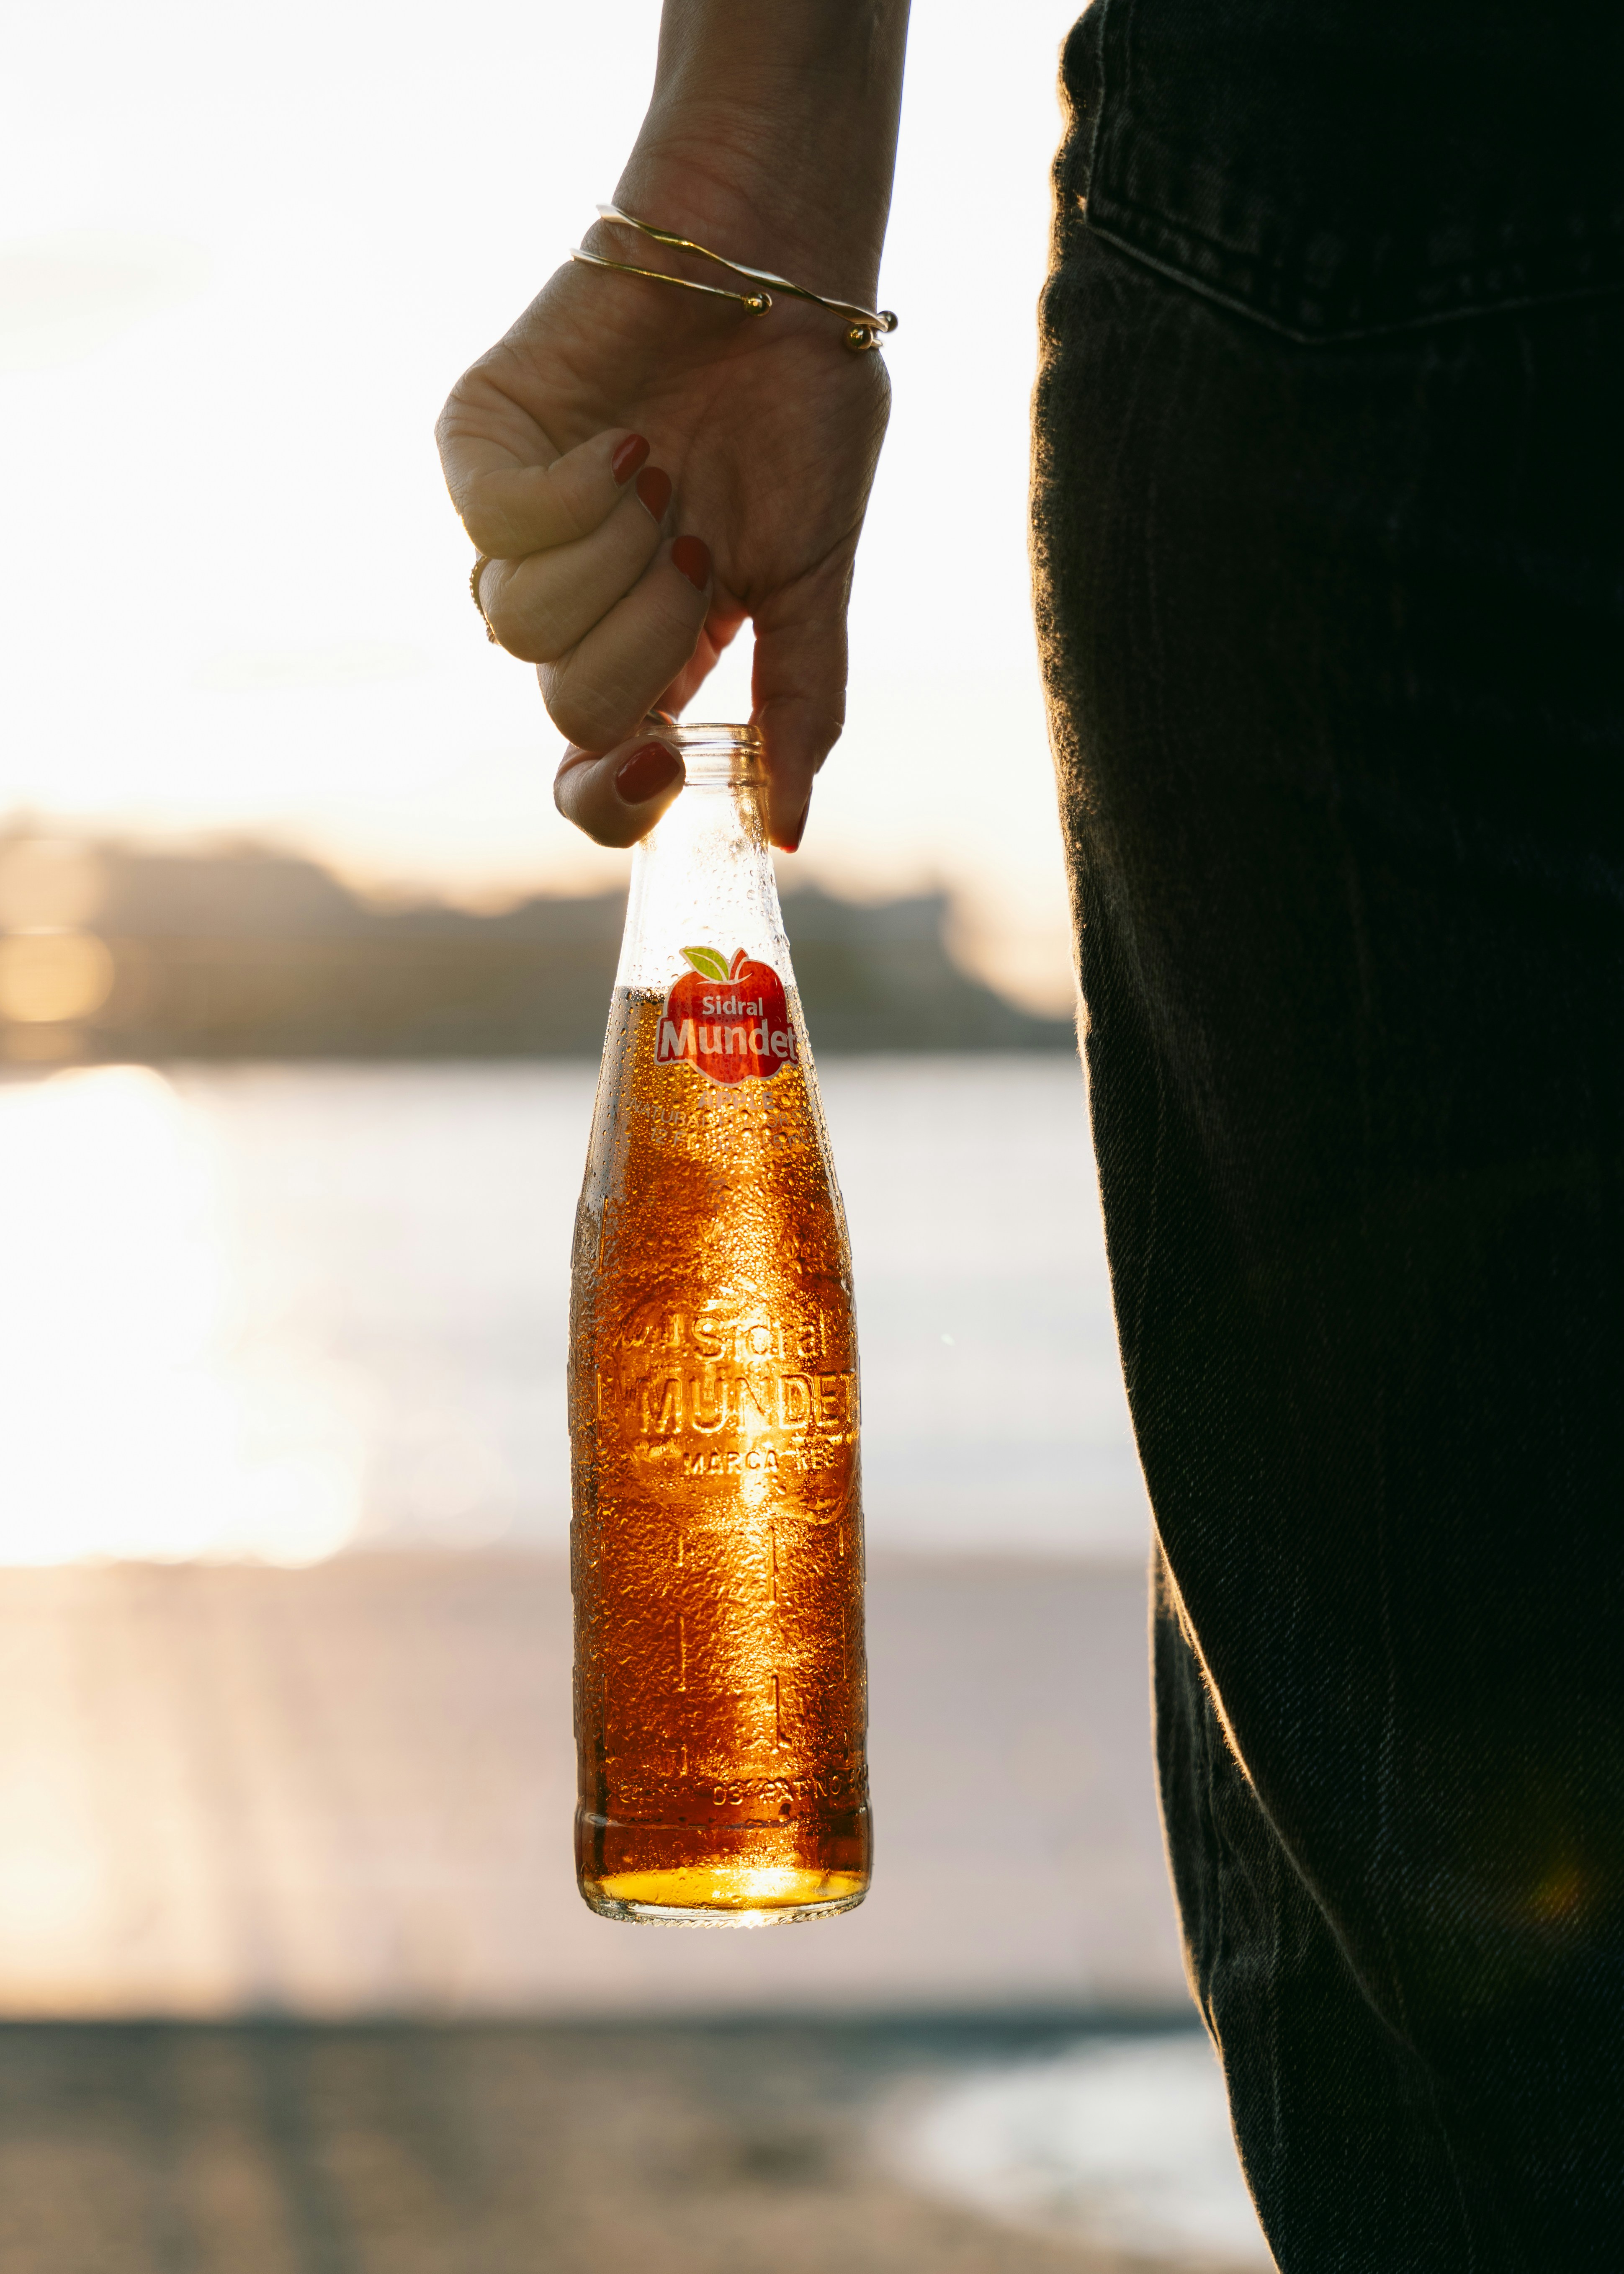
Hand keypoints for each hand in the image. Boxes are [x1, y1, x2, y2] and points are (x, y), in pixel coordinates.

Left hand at [436, 198, 891, 850]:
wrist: (778, 270)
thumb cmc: (802, 415)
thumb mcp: (815, 579)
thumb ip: (801, 706)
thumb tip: (789, 830)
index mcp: (654, 652)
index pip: (592, 775)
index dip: (614, 798)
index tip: (666, 765)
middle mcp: (578, 605)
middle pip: (565, 708)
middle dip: (646, 641)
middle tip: (698, 549)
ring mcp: (520, 534)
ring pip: (514, 629)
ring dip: (611, 564)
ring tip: (661, 480)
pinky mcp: (478, 454)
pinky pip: (489, 531)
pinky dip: (569, 496)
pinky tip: (618, 443)